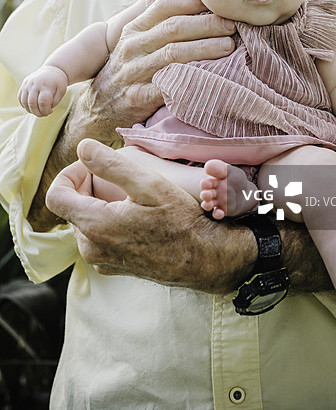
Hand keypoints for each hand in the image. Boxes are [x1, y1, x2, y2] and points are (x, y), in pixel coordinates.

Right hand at [18, 65, 68, 116]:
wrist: (52, 69)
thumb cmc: (58, 82)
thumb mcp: (62, 91)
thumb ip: (54, 102)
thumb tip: (45, 110)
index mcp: (46, 85)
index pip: (42, 102)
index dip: (46, 110)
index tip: (51, 111)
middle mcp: (35, 84)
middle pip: (32, 104)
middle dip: (38, 113)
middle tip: (44, 114)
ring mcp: (27, 84)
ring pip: (24, 102)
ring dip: (31, 110)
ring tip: (39, 110)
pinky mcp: (23, 85)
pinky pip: (20, 98)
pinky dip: (25, 105)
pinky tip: (33, 106)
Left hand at [45, 139, 252, 291]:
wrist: (201, 260)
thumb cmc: (179, 220)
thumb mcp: (148, 184)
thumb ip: (111, 164)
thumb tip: (82, 146)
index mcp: (94, 225)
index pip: (56, 195)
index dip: (70, 174)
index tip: (92, 165)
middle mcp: (90, 247)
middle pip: (70, 207)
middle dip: (87, 186)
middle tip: (118, 175)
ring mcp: (100, 260)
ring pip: (84, 222)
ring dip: (97, 203)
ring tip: (128, 195)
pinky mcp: (112, 267)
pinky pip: (96, 238)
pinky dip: (106, 221)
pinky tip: (133, 215)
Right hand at [86, 0, 235, 139]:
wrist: (100, 107)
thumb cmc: (129, 68)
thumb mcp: (137, 39)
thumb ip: (159, 15)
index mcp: (134, 28)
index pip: (164, 5)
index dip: (193, 0)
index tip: (218, 0)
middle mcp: (132, 47)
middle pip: (174, 28)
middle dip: (207, 23)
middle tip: (232, 23)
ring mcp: (133, 72)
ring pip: (173, 54)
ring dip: (205, 48)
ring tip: (229, 46)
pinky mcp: (137, 97)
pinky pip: (167, 86)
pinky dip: (190, 80)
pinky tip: (211, 77)